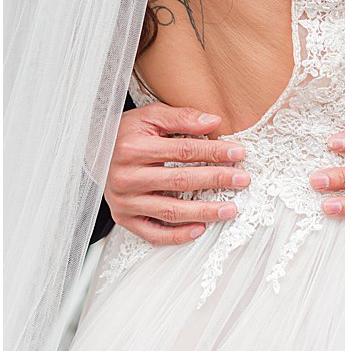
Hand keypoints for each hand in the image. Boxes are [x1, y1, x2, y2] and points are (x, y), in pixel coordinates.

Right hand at [103, 104, 247, 244]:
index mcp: (134, 149)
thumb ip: (183, 117)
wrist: (96, 151)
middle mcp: (126, 177)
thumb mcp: (152, 115)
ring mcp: (124, 201)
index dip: (213, 152)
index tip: (239, 153)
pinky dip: (176, 235)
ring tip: (230, 209)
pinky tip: (199, 230)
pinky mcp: (123, 217)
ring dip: (203, 212)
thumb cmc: (129, 131)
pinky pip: (151, 233)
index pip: (182, 151)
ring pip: (169, 210)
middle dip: (215, 180)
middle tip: (243, 180)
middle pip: (179, 181)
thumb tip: (214, 122)